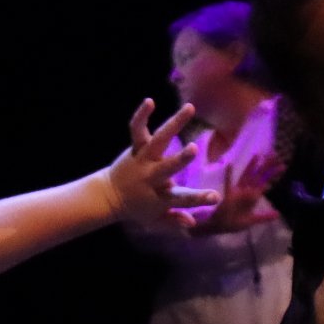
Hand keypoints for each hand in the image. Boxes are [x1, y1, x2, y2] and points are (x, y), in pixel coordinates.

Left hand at [104, 99, 210, 228]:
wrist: (108, 196)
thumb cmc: (138, 208)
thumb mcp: (155, 220)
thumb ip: (174, 221)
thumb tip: (192, 223)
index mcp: (160, 196)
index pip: (182, 199)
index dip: (199, 199)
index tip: (216, 197)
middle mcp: (151, 176)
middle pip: (167, 167)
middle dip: (180, 159)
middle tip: (193, 148)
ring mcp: (143, 160)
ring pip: (158, 140)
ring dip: (174, 124)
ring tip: (190, 108)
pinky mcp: (135, 148)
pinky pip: (136, 129)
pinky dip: (142, 115)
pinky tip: (150, 101)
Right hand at [192, 150, 286, 233]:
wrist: (221, 227)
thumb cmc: (235, 222)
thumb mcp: (252, 220)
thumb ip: (264, 217)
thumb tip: (278, 214)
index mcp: (253, 196)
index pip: (265, 182)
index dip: (272, 174)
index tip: (282, 165)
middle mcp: (246, 191)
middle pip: (257, 176)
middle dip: (265, 166)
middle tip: (275, 155)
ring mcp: (237, 192)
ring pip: (246, 177)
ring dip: (251, 167)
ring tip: (257, 156)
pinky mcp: (229, 195)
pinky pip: (229, 184)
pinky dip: (229, 175)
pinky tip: (230, 165)